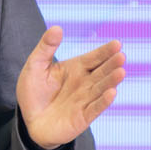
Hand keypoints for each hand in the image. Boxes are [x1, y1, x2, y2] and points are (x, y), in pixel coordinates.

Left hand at [16, 27, 125, 149]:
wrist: (30, 121)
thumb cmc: (33, 92)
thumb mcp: (35, 66)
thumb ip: (46, 47)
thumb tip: (57, 27)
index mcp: (77, 68)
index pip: (94, 57)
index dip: (105, 51)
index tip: (117, 44)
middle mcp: (85, 83)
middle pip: (101, 72)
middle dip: (112, 64)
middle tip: (121, 56)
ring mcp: (85, 100)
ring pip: (101, 89)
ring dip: (111, 81)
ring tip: (120, 72)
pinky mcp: (83, 117)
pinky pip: (95, 108)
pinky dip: (103, 101)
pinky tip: (111, 93)